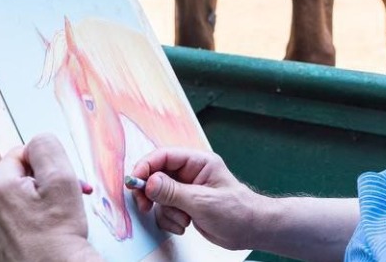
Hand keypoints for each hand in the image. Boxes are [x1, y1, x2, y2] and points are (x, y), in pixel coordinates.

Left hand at [0, 134, 98, 261]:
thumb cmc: (59, 238)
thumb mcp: (62, 179)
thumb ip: (45, 147)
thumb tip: (35, 142)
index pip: (14, 152)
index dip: (37, 159)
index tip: (51, 174)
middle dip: (14, 169)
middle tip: (33, 175)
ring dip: (20, 194)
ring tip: (48, 206)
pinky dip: (18, 217)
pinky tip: (41, 225)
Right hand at [129, 147, 265, 249]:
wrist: (250, 231)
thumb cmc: (237, 211)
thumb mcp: (202, 201)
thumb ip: (173, 192)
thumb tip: (149, 182)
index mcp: (197, 162)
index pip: (164, 156)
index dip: (146, 166)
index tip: (135, 181)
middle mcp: (190, 173)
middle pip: (156, 175)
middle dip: (150, 192)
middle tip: (145, 205)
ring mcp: (186, 190)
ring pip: (158, 196)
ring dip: (165, 211)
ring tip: (183, 219)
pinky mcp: (184, 205)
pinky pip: (164, 210)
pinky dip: (169, 220)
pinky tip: (185, 225)